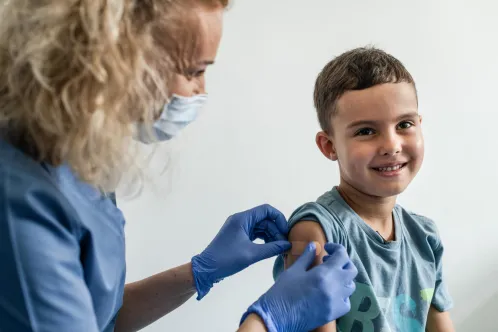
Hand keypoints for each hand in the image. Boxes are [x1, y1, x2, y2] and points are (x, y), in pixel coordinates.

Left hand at [191, 204, 290, 299]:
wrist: (206, 269)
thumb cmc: (226, 259)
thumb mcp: (251, 254)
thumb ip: (271, 248)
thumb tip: (287, 246)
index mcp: (242, 219)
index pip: (266, 210)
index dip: (279, 219)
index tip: (285, 232)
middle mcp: (241, 220)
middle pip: (265, 219)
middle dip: (276, 230)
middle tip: (284, 245)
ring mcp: (239, 228)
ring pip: (261, 227)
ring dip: (271, 236)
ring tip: (279, 249)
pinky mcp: (238, 236)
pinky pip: (255, 234)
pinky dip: (264, 240)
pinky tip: (270, 249)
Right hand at [240, 242, 357, 331]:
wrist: (278, 317)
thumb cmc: (283, 292)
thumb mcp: (294, 270)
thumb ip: (307, 257)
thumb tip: (314, 245)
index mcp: (324, 273)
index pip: (342, 255)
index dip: (336, 248)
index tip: (327, 248)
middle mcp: (335, 287)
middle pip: (351, 270)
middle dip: (343, 262)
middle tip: (328, 261)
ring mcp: (336, 301)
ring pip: (351, 286)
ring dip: (343, 278)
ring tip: (329, 277)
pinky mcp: (334, 313)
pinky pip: (347, 302)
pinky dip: (342, 295)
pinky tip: (330, 293)